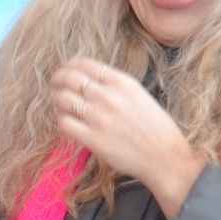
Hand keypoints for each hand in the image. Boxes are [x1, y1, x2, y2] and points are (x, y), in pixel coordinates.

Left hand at [51, 58, 203, 216]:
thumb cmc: (154, 127)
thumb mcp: (138, 95)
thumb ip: (114, 85)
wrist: (165, 156)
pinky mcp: (93, 139)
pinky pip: (64, 123)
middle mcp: (109, 96)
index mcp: (122, 82)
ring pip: (62, 99)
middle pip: (69, 78)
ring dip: (58, 101)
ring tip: (63, 106)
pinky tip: (69, 124)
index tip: (65, 71)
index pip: (84, 64)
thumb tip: (87, 78)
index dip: (69, 66)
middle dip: (58, 80)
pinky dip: (62, 121)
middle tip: (55, 86)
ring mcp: (100, 118)